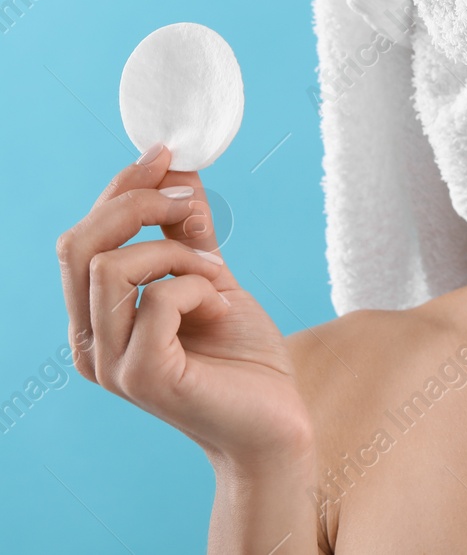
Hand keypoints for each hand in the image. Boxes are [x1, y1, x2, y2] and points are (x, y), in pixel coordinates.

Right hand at [56, 144, 314, 468]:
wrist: (276, 420)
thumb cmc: (243, 356)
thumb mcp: (212, 278)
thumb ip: (186, 233)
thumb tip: (175, 170)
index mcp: (96, 319)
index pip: (81, 239)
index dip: (120, 189)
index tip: (166, 156)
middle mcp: (90, 343)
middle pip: (79, 245)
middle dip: (138, 206)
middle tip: (194, 210)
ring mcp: (112, 365)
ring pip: (113, 267)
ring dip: (178, 254)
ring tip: (217, 277)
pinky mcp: (144, 377)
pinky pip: (157, 301)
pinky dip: (196, 288)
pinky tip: (223, 308)